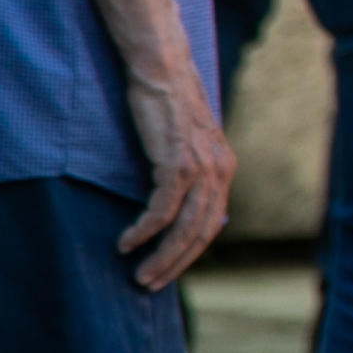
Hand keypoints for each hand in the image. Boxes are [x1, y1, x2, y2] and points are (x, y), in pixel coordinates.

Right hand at [118, 66, 237, 291]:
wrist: (163, 70)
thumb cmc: (166, 103)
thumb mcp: (186, 141)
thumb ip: (189, 170)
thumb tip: (177, 202)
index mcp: (225, 169)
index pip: (212, 223)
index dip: (191, 250)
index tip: (170, 269)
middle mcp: (220, 172)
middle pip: (201, 233)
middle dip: (177, 264)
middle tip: (151, 283)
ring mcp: (201, 168)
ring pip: (184, 229)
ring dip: (161, 257)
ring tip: (140, 274)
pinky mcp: (178, 163)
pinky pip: (162, 210)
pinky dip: (145, 231)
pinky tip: (127, 243)